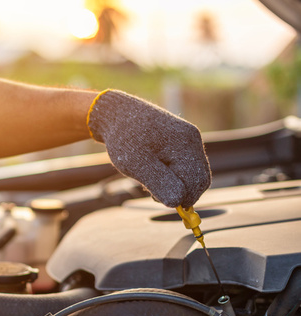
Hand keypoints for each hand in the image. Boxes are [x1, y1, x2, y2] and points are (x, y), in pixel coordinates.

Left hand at [87, 90, 210, 207]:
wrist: (116, 113)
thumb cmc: (124, 138)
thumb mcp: (136, 164)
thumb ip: (159, 183)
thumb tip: (178, 202)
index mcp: (186, 143)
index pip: (196, 182)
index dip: (180, 197)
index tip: (153, 197)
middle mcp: (192, 140)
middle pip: (198, 180)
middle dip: (178, 192)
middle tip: (151, 191)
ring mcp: (189, 140)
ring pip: (191, 175)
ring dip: (173, 184)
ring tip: (148, 179)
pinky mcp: (182, 142)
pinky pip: (185, 167)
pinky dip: (171, 175)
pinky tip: (152, 172)